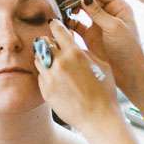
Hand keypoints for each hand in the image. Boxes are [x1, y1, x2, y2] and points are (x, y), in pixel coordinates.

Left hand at [34, 19, 121, 134]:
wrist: (98, 118)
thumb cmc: (104, 91)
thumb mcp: (101, 64)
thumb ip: (84, 49)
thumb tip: (72, 40)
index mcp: (74, 53)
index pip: (56, 30)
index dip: (55, 25)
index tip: (54, 25)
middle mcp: (59, 63)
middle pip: (42, 42)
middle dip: (48, 42)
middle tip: (54, 46)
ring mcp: (50, 77)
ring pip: (38, 58)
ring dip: (45, 57)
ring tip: (55, 63)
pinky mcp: (45, 90)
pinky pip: (40, 75)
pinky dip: (46, 73)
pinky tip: (56, 79)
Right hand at [66, 0, 143, 96]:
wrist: (128, 73)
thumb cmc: (127, 49)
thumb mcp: (114, 27)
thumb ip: (97, 12)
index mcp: (118, 7)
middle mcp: (107, 13)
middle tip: (68, 2)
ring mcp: (98, 24)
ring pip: (81, 10)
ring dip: (72, 9)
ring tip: (66, 12)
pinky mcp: (89, 35)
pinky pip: (76, 24)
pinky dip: (70, 22)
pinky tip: (66, 23)